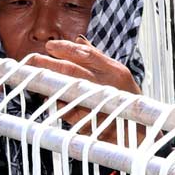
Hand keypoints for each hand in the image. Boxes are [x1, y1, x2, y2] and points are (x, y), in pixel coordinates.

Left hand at [22, 38, 140, 141]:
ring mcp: (100, 105)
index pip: (87, 54)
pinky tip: (48, 99)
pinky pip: (68, 111)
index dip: (66, 49)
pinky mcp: (92, 122)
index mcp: (115, 71)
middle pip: (73, 70)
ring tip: (36, 78)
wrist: (140, 133)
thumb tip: (79, 41)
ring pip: (68, 91)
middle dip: (50, 63)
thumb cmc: (127, 101)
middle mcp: (108, 86)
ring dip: (50, 84)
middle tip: (33, 59)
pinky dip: (57, 104)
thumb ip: (97, 58)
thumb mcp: (118, 75)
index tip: (50, 46)